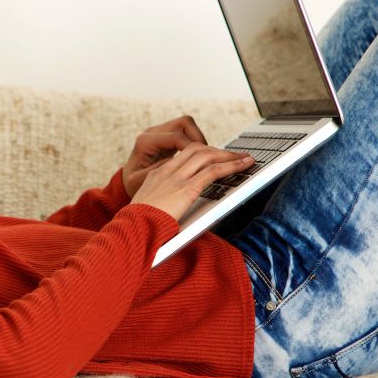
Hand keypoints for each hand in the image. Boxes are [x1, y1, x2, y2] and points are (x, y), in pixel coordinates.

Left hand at [122, 115, 209, 197]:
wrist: (127, 182)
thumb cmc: (133, 183)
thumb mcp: (142, 181)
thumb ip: (160, 171)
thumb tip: (180, 163)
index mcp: (145, 142)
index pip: (176, 137)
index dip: (193, 148)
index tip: (203, 162)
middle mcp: (153, 133)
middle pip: (184, 123)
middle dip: (199, 138)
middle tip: (209, 156)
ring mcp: (160, 133)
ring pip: (187, 125)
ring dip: (199, 139)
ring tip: (206, 157)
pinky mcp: (167, 138)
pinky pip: (186, 133)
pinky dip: (195, 143)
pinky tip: (199, 158)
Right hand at [129, 142, 253, 220]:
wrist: (132, 227)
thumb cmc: (138, 224)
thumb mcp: (147, 208)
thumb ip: (160, 203)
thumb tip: (172, 210)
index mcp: (156, 174)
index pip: (183, 155)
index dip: (202, 153)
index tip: (214, 158)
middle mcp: (167, 171)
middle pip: (196, 149)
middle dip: (218, 150)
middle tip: (234, 154)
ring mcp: (176, 178)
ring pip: (207, 156)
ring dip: (229, 155)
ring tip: (245, 158)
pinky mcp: (187, 188)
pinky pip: (213, 171)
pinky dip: (232, 166)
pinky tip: (244, 165)